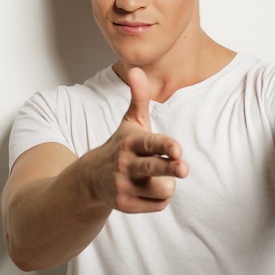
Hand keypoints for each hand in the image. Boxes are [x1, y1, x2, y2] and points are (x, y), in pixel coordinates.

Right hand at [91, 67, 188, 211]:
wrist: (91, 178)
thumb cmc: (121, 145)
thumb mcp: (130, 121)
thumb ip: (139, 97)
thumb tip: (136, 70)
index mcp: (131, 142)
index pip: (150, 144)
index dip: (165, 146)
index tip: (177, 149)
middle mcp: (126, 164)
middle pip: (154, 168)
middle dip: (170, 168)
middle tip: (183, 168)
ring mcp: (124, 186)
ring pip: (162, 189)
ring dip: (168, 183)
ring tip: (157, 176)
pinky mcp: (126, 205)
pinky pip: (159, 204)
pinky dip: (160, 198)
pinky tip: (148, 189)